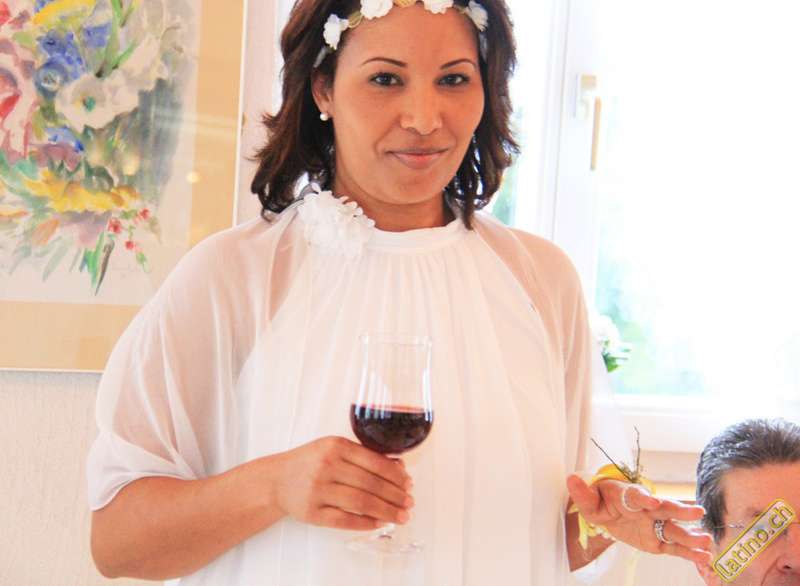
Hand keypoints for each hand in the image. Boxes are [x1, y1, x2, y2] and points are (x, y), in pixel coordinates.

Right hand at [267, 436, 413, 531]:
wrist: (276, 479)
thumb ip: (362, 455)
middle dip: (395, 495)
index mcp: (335, 446)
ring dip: (386, 511)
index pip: (374, 462)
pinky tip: (380, 523)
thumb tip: (398, 467)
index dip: (396, 475)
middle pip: (370, 484)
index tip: (409, 484)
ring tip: (401, 516)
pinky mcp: (312, 512)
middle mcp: (326, 466)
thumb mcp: (333, 448)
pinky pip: (345, 520)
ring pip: (361, 503)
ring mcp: (318, 490)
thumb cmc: (310, 462)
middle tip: (409, 503)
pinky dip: (366, 523)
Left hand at [567, 474, 713, 563]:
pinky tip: (705, 556)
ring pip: (674, 529)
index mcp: (628, 495)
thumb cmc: (600, 501)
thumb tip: (571, 479)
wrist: (609, 510)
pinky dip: (689, 552)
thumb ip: (582, 493)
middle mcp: (647, 508)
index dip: (643, 497)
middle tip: (697, 512)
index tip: (652, 501)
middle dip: (679, 510)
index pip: (636, 495)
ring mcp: (655, 524)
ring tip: (707, 541)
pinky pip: (674, 546)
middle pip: (664, 508)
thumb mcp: (588, 500)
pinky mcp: (659, 541)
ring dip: (691, 534)